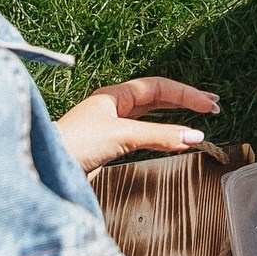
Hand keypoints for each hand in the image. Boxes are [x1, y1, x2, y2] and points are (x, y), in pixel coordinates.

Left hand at [54, 76, 220, 173]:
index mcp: (114, 95)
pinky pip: (142, 135)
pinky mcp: (107, 147)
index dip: (186, 94)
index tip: (209, 105)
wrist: (44, 168)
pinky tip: (173, 141)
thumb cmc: (74, 144)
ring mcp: (110, 127)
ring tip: (198, 119)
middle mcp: (113, 107)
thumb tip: (196, 137)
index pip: (159, 87)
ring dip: (175, 117)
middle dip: (185, 100)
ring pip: (150, 116)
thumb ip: (160, 136)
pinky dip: (161, 136)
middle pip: (156, 98)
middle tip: (212, 106)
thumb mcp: (122, 136)